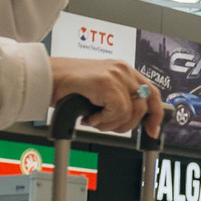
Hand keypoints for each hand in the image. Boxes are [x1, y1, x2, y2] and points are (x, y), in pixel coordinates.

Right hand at [50, 58, 164, 135]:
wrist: (45, 77)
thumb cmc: (67, 86)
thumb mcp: (99, 92)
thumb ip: (117, 99)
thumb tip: (132, 119)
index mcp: (124, 70)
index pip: (152, 93)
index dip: (155, 114)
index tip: (152, 130)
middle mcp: (123, 70)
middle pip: (144, 106)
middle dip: (127, 124)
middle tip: (107, 126)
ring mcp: (116, 75)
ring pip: (130, 112)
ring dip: (111, 124)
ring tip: (94, 120)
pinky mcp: (106, 82)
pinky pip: (117, 112)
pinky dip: (103, 121)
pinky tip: (90, 117)